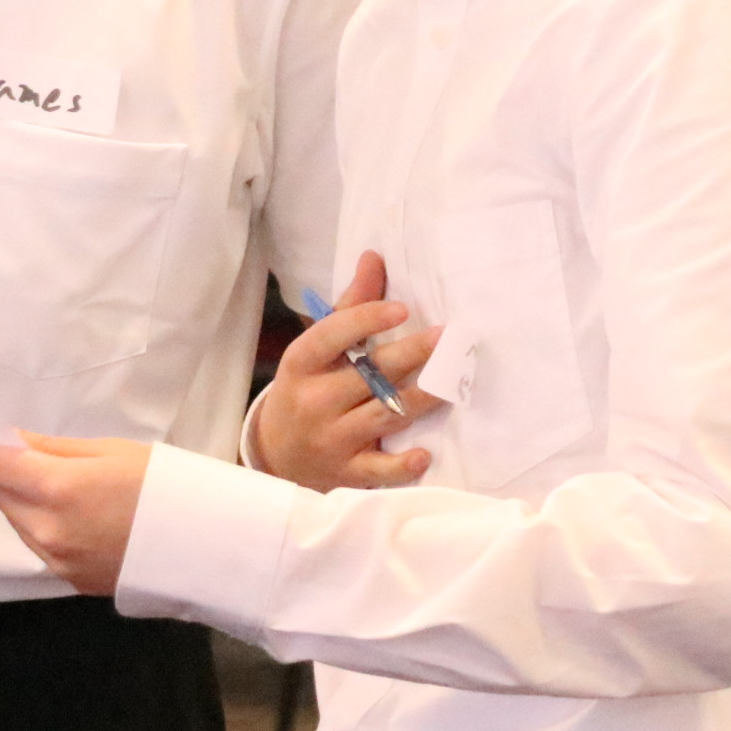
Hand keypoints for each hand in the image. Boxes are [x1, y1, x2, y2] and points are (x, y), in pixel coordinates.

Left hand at [0, 432, 150, 595]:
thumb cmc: (164, 485)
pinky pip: (37, 543)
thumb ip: (53, 450)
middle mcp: (46, 530)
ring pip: (16, 520)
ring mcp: (55, 560)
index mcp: (56, 488)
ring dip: (15, 497)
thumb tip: (14, 444)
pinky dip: (37, 522)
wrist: (203, 546)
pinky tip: (61, 509)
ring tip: (37, 477)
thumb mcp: (110, 451)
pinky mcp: (68, 580)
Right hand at [254, 251, 445, 492]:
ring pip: (383, 415)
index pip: (331, 336)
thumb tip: (374, 257)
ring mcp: (331, 439)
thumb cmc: (307, 389)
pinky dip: (401, 465)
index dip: (365, 319)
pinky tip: (425, 453)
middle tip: (447, 338)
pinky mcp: (347, 472)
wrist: (277, 455)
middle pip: (368, 375)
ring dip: (421, 398)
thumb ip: (349, 307)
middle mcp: (314, 400)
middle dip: (410, 355)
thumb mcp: (315, 349)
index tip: (401, 308)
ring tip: (453, 381)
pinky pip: (378, 470)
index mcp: (302, 363)